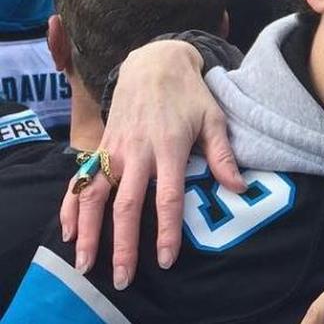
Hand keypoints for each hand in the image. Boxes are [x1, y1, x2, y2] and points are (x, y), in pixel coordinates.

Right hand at [60, 40, 244, 289]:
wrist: (154, 63)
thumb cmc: (190, 94)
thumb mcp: (214, 119)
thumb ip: (223, 156)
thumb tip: (239, 187)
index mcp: (168, 147)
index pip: (166, 197)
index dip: (166, 230)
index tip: (166, 259)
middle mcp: (137, 151)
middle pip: (126, 205)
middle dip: (124, 244)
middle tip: (124, 277)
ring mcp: (114, 150)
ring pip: (95, 196)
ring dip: (89, 231)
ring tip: (86, 262)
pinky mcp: (101, 147)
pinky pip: (80, 180)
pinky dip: (70, 205)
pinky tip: (68, 230)